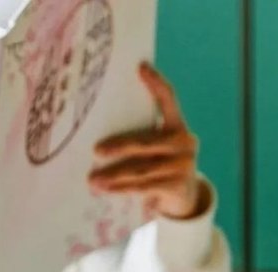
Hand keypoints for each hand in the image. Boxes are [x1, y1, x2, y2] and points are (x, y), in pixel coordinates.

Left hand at [88, 63, 203, 219]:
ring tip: (92, 180)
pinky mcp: (177, 186)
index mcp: (178, 126)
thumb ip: (142, 138)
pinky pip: (143, 187)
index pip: (169, 99)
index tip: (141, 67)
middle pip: (145, 142)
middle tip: (96, 151)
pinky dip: (121, 189)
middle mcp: (185, 142)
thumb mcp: (157, 149)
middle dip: (118, 147)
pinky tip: (105, 190)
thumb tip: (100, 140)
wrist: (186, 198)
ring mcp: (183, 165)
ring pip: (140, 169)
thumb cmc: (162, 167)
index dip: (156, 83)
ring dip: (113, 175)